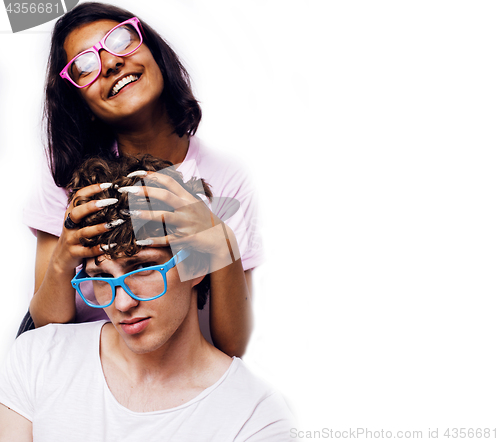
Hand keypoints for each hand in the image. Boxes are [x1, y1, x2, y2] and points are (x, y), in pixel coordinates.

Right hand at [52, 183, 118, 272]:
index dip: (92, 189)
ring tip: (114, 224)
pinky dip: (99, 248)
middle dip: (93, 206)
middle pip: (77, 213)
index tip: (109, 185)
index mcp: (71, 213)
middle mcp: (69, 225)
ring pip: (83, 233)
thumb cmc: (76, 235)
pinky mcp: (74, 253)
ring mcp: (71, 239)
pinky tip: (112, 245)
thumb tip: (114, 194)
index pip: (78, 197)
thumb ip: (92, 209)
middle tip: (112, 201)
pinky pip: (87, 251)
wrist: (61, 258)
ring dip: (99, 228)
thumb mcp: (80, 220)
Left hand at [119, 172, 237, 260]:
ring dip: (145, 214)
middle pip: (164, 195)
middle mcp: (187, 208)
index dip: (153, 176)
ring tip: (130, 213)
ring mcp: (186, 223)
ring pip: (163, 216)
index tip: (137, 173)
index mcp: (188, 198)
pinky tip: (140, 240)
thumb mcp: (195, 203)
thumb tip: (163, 182)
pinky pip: (167, 239)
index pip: (169, 182)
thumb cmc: (204, 219)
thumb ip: (180, 194)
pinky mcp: (186, 238)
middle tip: (127, 190)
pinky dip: (153, 240)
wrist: (220, 238)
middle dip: (145, 191)